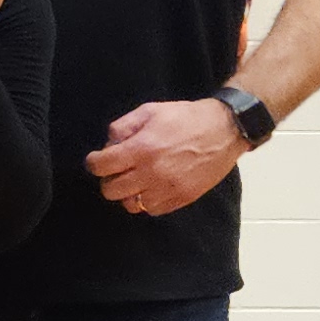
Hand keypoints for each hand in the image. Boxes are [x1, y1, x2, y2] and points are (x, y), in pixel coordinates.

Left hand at [88, 96, 245, 216]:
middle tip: (117, 170)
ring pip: (130, 205)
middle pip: (111, 190)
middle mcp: (152, 173)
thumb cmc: (185, 117)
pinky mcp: (182, 198)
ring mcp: (168, 189)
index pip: (102, 166)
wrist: (225, 130)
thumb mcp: (150, 111)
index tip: (97, 160)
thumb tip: (108, 144)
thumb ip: (123, 126)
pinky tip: (151, 186)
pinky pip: (152, 210)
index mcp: (142, 149)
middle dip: (109, 179)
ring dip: (128, 193)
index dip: (94, 163)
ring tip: (135, 180)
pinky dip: (147, 200)